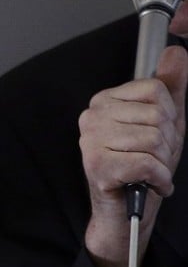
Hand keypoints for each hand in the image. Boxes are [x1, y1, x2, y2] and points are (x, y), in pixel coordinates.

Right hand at [78, 45, 187, 266]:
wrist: (127, 214)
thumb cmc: (142, 168)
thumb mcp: (164, 124)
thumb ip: (170, 87)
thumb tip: (176, 52)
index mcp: (104, 100)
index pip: (155, 90)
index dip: (169, 116)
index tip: (157, 135)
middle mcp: (92, 115)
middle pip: (158, 115)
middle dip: (167, 143)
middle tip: (153, 158)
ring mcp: (90, 140)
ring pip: (154, 139)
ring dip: (163, 163)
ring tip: (149, 171)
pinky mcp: (97, 165)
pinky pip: (148, 162)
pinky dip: (160, 179)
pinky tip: (151, 184)